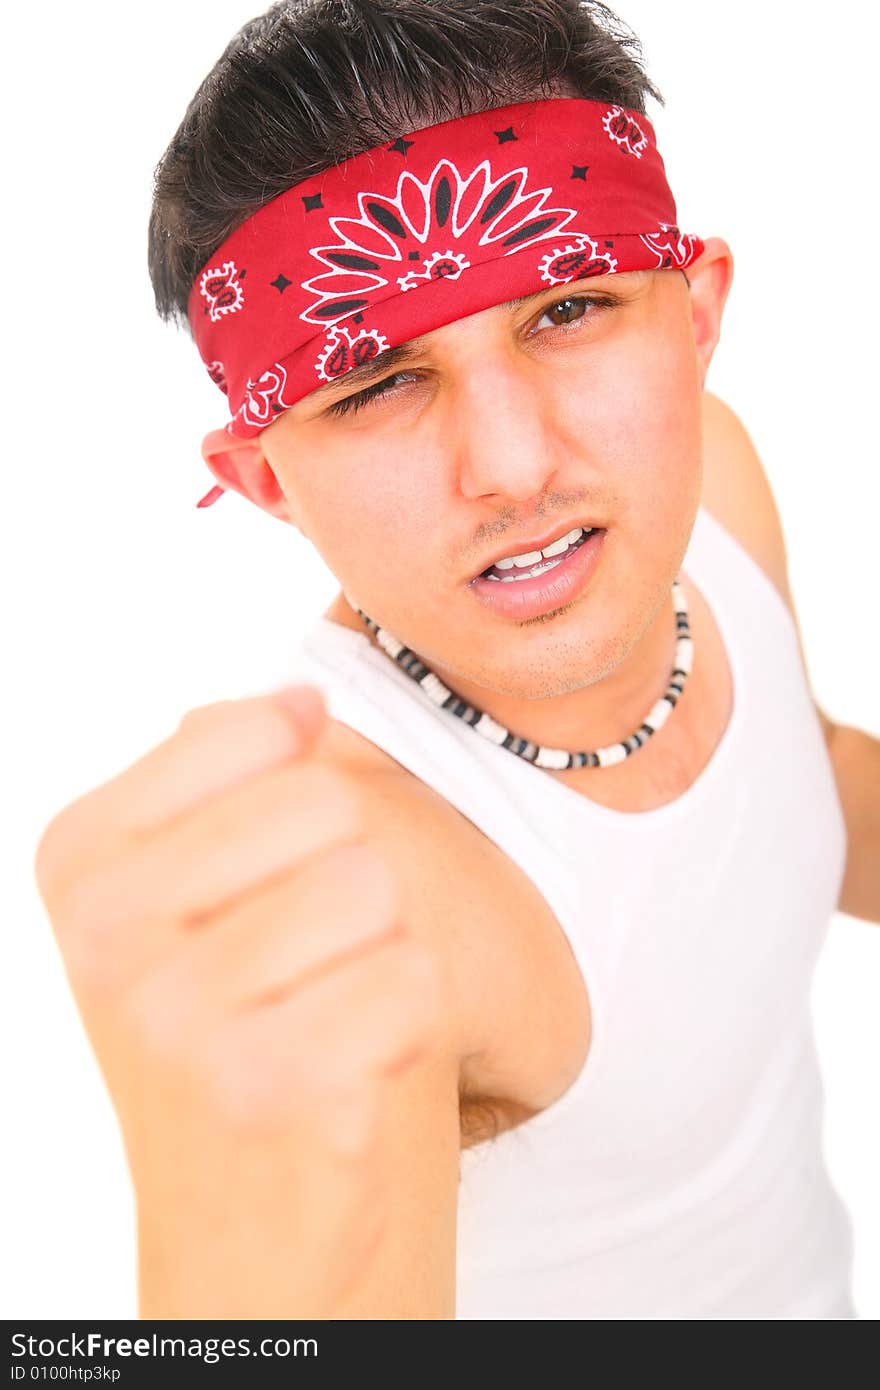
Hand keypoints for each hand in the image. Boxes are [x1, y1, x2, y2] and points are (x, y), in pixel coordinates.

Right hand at [33, 685, 445, 1316]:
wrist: (241, 1217)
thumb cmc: (222, 1030)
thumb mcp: (179, 891)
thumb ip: (225, 774)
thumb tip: (305, 696)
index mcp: (79, 859)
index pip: (259, 728)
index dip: (298, 785)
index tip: (264, 866)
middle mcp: (110, 932)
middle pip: (331, 804)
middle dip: (345, 875)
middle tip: (299, 957)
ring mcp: (183, 1014)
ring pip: (379, 888)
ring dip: (378, 949)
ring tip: (321, 1007)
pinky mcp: (272, 1084)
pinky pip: (414, 980)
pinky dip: (407, 1019)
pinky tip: (347, 1063)